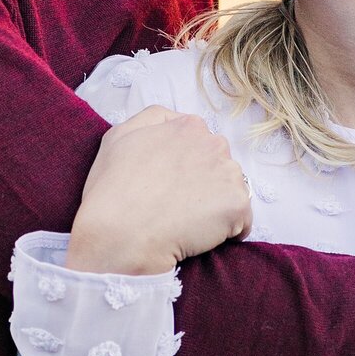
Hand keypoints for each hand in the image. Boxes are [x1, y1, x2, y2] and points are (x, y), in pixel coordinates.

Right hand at [66, 108, 251, 274]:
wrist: (120, 234)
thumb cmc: (113, 190)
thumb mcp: (119, 135)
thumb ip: (153, 119)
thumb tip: (176, 122)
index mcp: (188, 126)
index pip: (200, 145)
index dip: (184, 169)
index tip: (166, 185)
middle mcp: (214, 143)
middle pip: (219, 166)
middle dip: (204, 184)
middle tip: (174, 205)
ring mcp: (229, 174)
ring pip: (231, 192)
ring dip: (215, 207)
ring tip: (185, 221)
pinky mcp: (237, 205)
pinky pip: (242, 222)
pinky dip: (226, 232)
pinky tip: (199, 236)